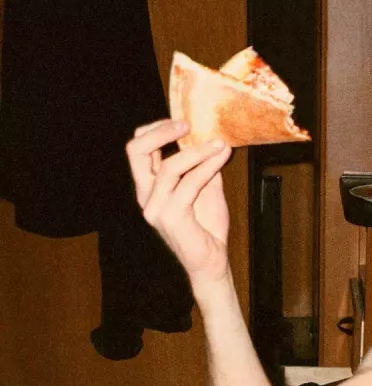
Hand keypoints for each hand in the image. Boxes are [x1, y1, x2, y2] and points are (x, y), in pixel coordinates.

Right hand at [126, 119, 232, 284]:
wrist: (211, 262)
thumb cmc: (207, 228)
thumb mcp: (205, 189)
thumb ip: (202, 166)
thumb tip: (211, 137)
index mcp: (148, 187)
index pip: (138, 149)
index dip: (156, 130)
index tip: (182, 123)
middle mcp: (145, 196)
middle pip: (136, 150)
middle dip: (161, 131)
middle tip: (187, 124)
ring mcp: (154, 207)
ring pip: (169, 166)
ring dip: (197, 151)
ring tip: (219, 144)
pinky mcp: (170, 217)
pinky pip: (188, 183)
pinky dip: (207, 167)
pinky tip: (221, 157)